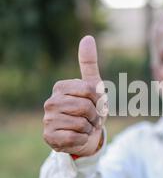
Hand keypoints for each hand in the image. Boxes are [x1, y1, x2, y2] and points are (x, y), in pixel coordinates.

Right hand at [43, 35, 107, 156]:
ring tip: (84, 128)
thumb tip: (87, 38)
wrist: (84, 135)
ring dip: (89, 128)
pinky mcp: (49, 137)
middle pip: (86, 107)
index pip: (90, 90)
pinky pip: (75, 138)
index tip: (96, 103)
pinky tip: (77, 137)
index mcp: (60, 87)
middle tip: (91, 119)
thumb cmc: (90, 109)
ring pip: (81, 123)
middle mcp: (50, 102)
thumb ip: (89, 63)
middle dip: (95, 115)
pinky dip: (82, 139)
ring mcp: (48, 120)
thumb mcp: (93, 86)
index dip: (100, 100)